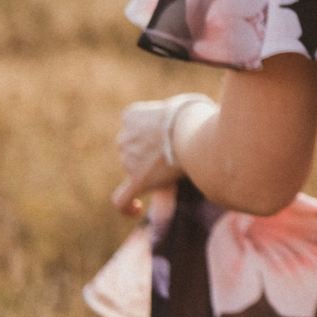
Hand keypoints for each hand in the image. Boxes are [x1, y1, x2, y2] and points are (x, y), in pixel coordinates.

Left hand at [111, 94, 215, 216]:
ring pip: (135, 171)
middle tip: (179, 151)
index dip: (150, 133)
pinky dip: (127, 207)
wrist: (192, 128)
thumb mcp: (179, 106)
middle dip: (151, 154)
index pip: (134, 127)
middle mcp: (124, 137)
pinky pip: (122, 200)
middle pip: (134, 150)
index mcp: (131, 116)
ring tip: (178, 164)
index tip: (166, 135)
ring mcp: (128, 160)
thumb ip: (173, 118)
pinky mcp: (137, 180)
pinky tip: (137, 209)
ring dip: (152, 172)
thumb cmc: (194, 114)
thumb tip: (184, 128)